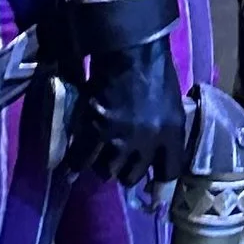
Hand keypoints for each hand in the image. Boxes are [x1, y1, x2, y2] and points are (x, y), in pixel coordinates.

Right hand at [69, 33, 184, 190]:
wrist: (130, 48)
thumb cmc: (155, 70)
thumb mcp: (171, 104)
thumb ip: (165, 130)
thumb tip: (156, 150)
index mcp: (172, 133)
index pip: (169, 172)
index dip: (160, 187)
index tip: (153, 195)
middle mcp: (148, 141)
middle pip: (132, 176)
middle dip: (125, 173)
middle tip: (118, 164)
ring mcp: (121, 137)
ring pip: (107, 170)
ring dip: (102, 166)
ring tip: (97, 160)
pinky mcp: (96, 128)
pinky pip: (83, 157)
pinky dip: (75, 164)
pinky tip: (71, 170)